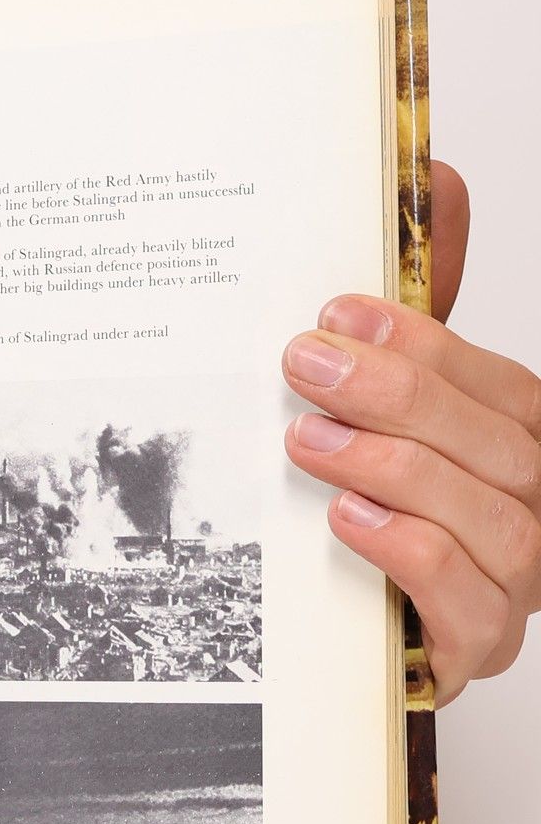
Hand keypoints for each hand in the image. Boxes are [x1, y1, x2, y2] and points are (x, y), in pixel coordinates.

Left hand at [284, 161, 537, 703]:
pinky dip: (412, 555)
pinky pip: (470, 604)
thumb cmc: (387, 510)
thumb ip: (418, 311)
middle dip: (400, 398)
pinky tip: (348, 521)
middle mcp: (539, 513)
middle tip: (305, 364)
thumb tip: (434, 174)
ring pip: (490, 520)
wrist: (360, 640)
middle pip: (499, 448)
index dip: (426, 345)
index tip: (338, 311)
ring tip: (308, 439)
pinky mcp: (476, 649)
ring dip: (396, 472)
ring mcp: (519, 587)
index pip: (502, 387)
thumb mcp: (393, 404)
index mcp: (524, 448)